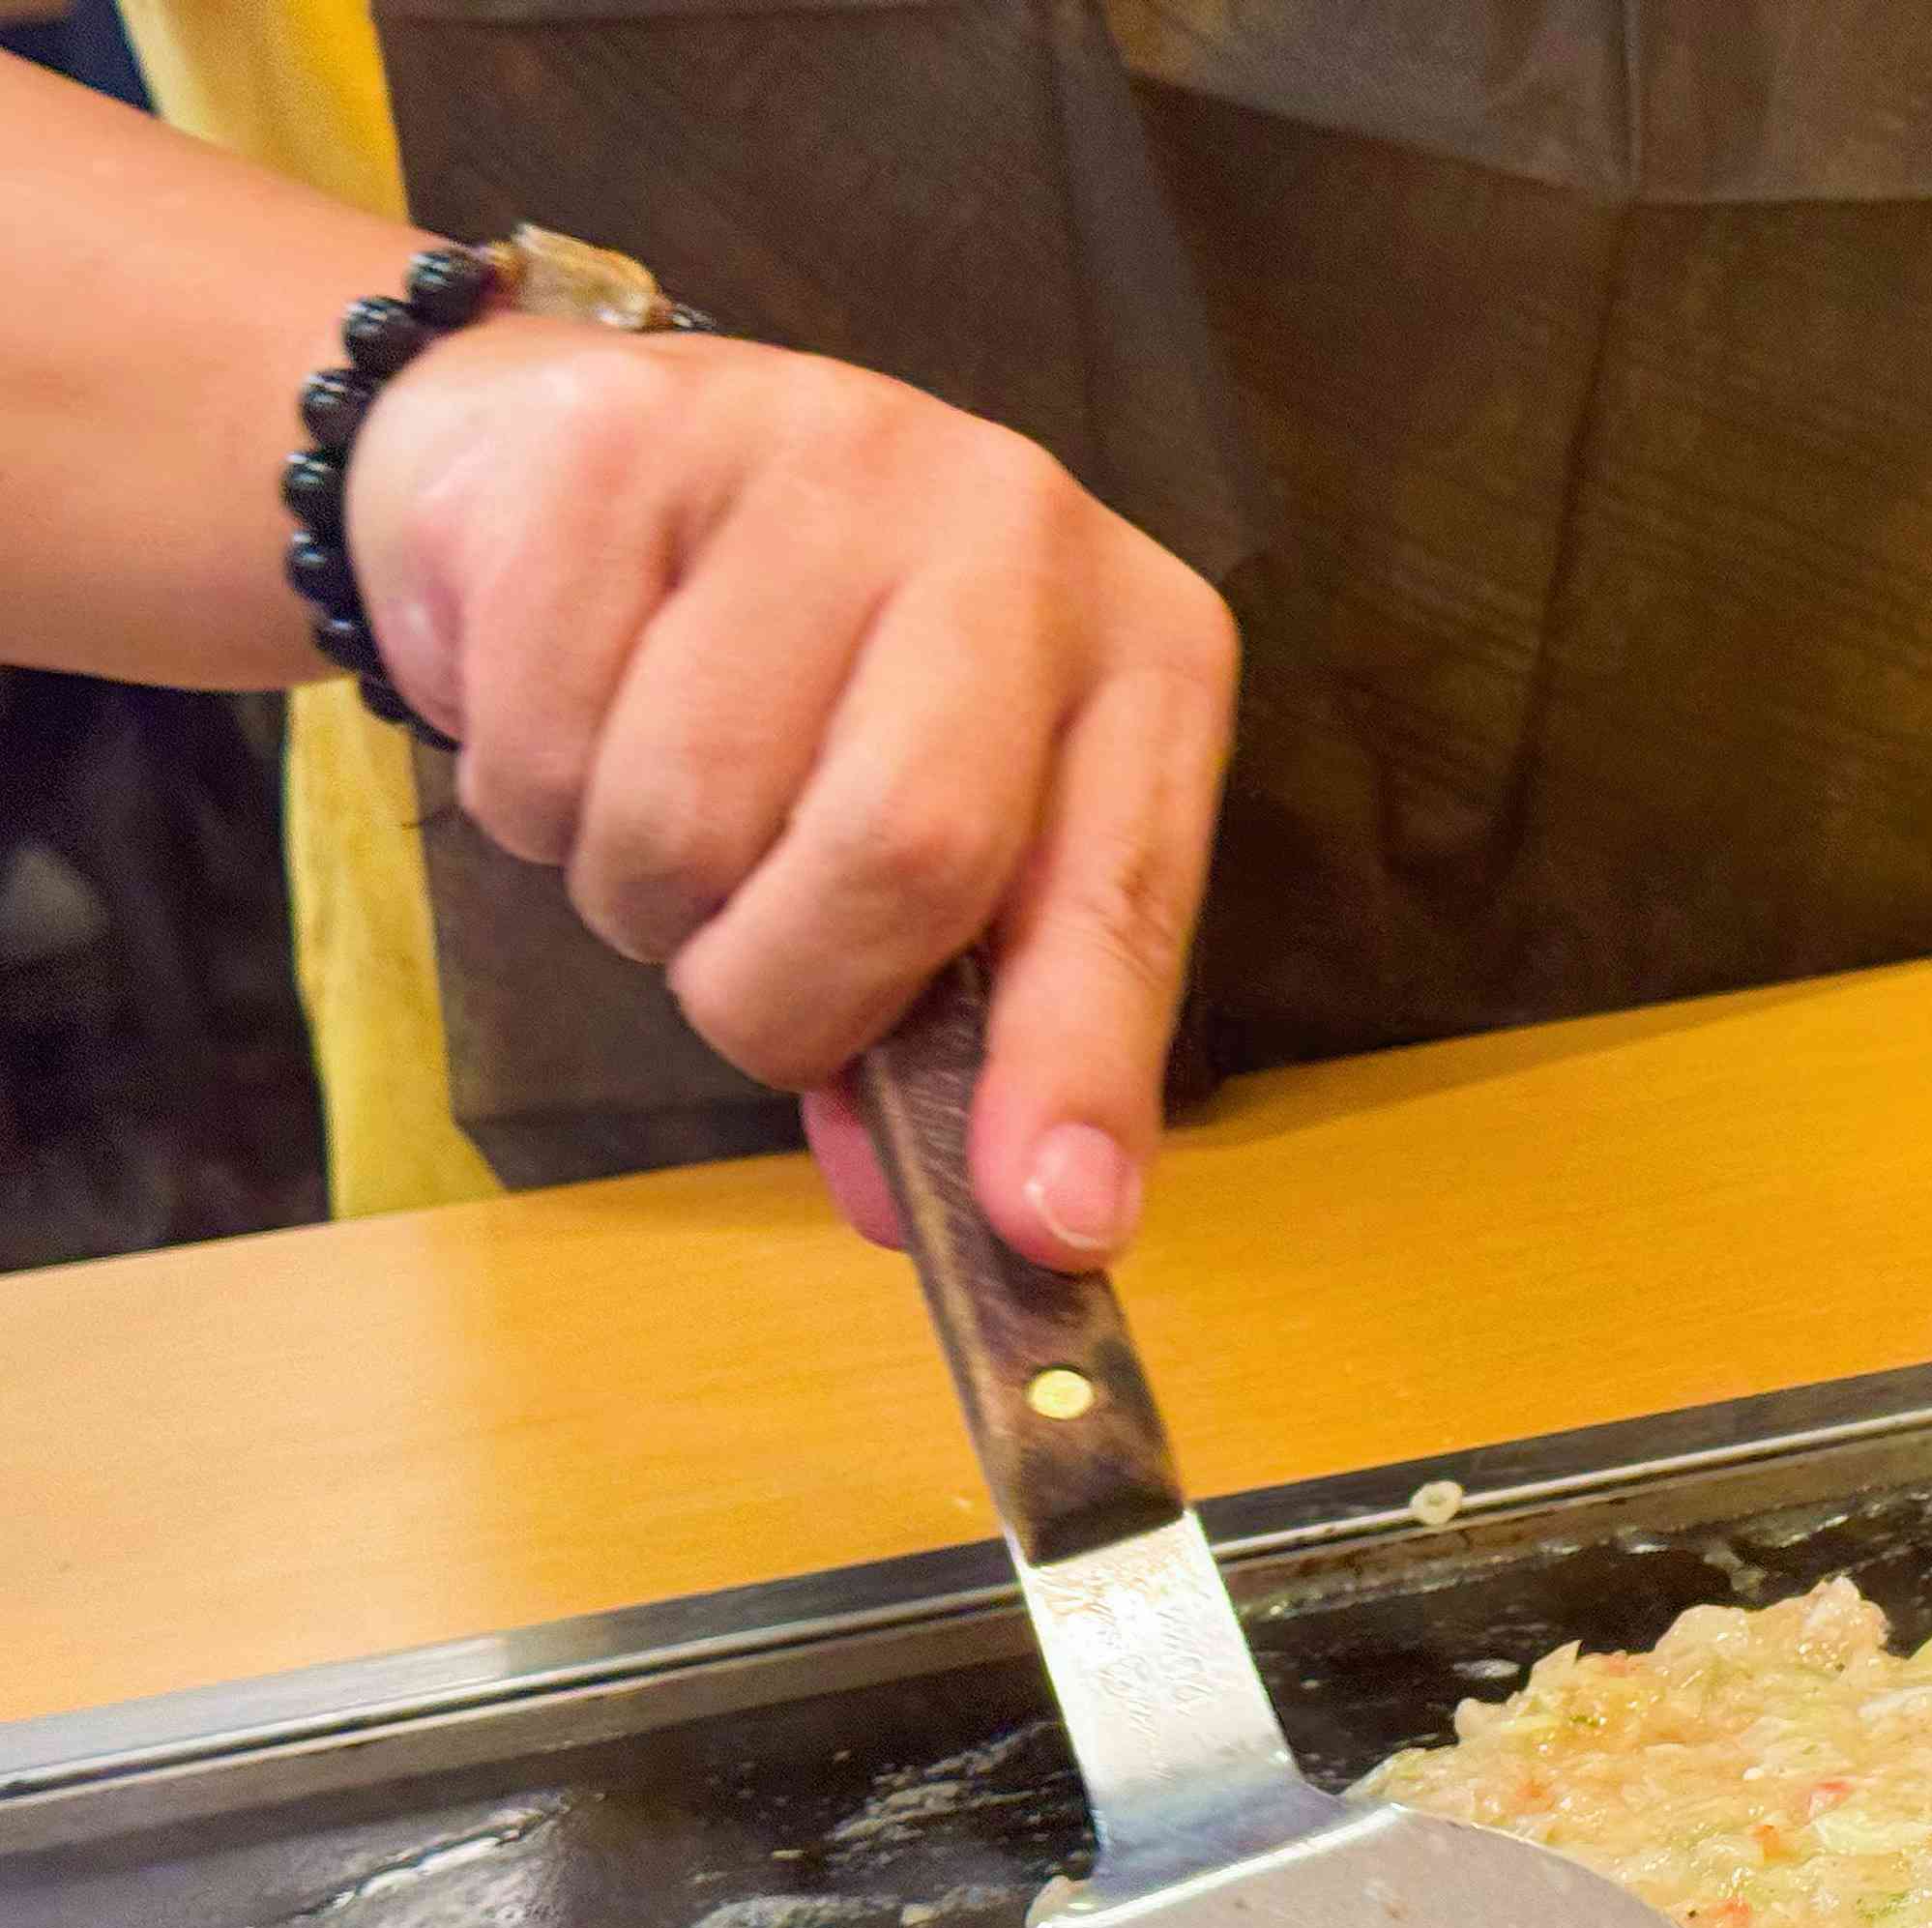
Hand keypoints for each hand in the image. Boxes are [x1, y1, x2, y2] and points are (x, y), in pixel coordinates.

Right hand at [343, 316, 1239, 1265]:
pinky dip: (528, 799)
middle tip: (745, 982)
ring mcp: (821, 455)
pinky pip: (542, 737)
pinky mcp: (619, 441)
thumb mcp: (936, 847)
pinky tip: (568, 713)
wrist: (587, 462)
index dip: (1078, 1071)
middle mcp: (1015, 530)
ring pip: (689, 817)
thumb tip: (981, 1219)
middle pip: (905, 850)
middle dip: (787, 992)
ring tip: (659, 811)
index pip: (1123, 895)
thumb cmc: (805, 692)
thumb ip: (967, 1036)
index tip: (1041, 1221)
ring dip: (641, 897)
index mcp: (1140, 654)